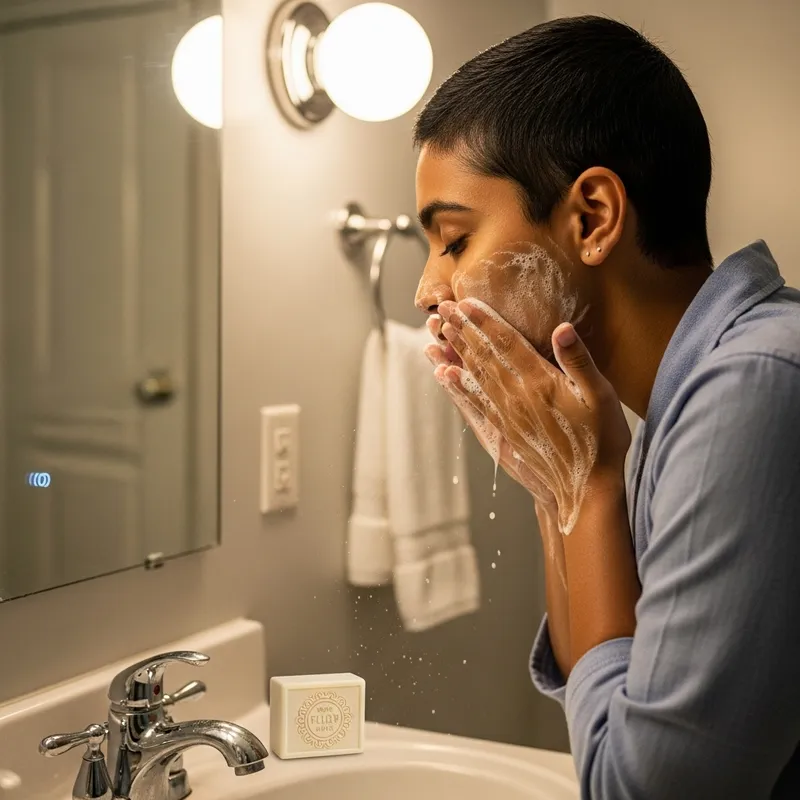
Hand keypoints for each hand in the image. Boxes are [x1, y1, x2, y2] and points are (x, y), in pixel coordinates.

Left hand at [437, 298, 629, 534]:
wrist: (586, 491)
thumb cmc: (601, 442)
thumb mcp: (602, 396)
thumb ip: (579, 361)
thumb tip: (562, 328)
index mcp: (540, 383)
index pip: (505, 343)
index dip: (484, 321)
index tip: (464, 302)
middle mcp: (516, 397)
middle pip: (483, 355)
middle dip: (462, 329)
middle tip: (443, 308)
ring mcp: (506, 416)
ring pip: (474, 376)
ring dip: (455, 352)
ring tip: (437, 333)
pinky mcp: (503, 432)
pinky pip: (473, 404)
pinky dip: (456, 387)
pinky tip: (444, 375)